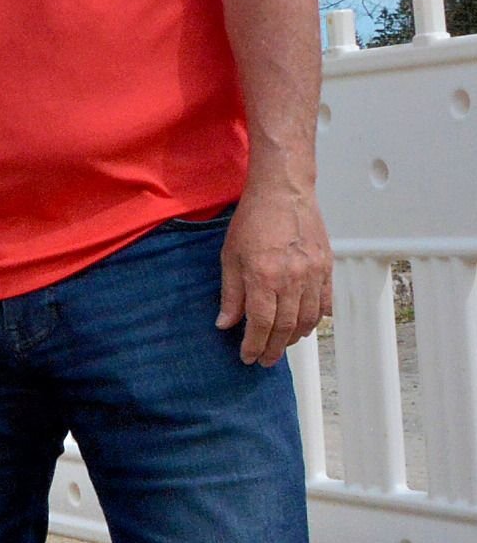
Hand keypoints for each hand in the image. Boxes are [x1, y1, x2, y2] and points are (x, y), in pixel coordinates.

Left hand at [216, 188, 331, 366]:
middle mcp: (292, 279)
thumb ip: (231, 293)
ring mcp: (313, 274)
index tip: (248, 357)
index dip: (254, 344)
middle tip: (265, 360)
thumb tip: (226, 324)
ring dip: (295, 338)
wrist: (283, 193)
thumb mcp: (230, 256)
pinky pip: (325, 303)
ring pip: (308, 319)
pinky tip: (304, 327)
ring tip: (282, 346)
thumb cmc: (252, 220)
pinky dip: (315, 319)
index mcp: (264, 276)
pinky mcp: (327, 268)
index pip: (261, 323)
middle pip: (286, 326)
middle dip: (274, 348)